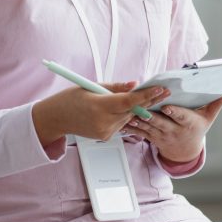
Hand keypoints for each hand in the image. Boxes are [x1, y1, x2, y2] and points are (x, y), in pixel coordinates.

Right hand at [32, 82, 170, 145]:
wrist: (56, 118)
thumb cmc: (70, 99)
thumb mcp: (91, 87)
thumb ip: (116, 88)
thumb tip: (135, 84)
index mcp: (99, 106)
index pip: (128, 101)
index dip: (146, 95)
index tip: (159, 89)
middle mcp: (103, 122)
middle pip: (132, 110)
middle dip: (148, 100)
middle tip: (165, 91)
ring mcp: (105, 132)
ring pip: (128, 117)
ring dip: (137, 108)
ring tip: (149, 96)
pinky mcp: (106, 137)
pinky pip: (121, 123)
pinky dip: (125, 115)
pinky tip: (126, 108)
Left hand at [121, 95, 221, 163]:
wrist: (185, 151)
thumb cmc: (196, 130)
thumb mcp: (208, 118)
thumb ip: (215, 104)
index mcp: (187, 124)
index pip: (181, 117)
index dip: (174, 112)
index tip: (167, 107)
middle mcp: (174, 130)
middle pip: (161, 122)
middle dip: (152, 116)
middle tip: (143, 108)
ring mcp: (161, 135)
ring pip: (148, 127)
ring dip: (139, 121)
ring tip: (130, 113)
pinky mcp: (151, 137)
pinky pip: (140, 133)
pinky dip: (131, 128)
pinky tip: (123, 122)